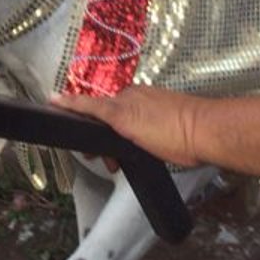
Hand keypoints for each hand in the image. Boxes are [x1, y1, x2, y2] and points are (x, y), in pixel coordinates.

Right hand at [51, 85, 201, 168]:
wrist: (207, 135)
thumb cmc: (169, 129)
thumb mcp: (125, 119)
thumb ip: (95, 108)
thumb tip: (64, 97)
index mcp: (125, 98)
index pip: (91, 103)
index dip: (72, 107)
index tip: (52, 103)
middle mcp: (136, 100)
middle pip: (106, 118)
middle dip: (99, 138)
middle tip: (99, 158)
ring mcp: (152, 110)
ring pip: (123, 127)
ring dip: (116, 143)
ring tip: (120, 162)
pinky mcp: (166, 122)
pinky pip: (139, 130)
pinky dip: (132, 141)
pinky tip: (138, 154)